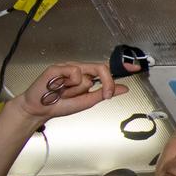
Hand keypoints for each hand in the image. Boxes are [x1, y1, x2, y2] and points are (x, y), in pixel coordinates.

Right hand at [14, 61, 136, 120]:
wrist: (40, 109)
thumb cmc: (61, 105)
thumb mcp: (88, 101)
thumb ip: (104, 93)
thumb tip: (123, 88)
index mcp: (87, 76)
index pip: (106, 68)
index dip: (121, 66)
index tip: (135, 67)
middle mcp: (79, 69)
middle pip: (102, 69)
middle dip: (105, 84)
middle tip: (104, 94)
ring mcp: (68, 67)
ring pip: (87, 75)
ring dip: (78, 90)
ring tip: (66, 93)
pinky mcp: (58, 67)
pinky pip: (74, 73)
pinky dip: (68, 84)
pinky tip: (58, 88)